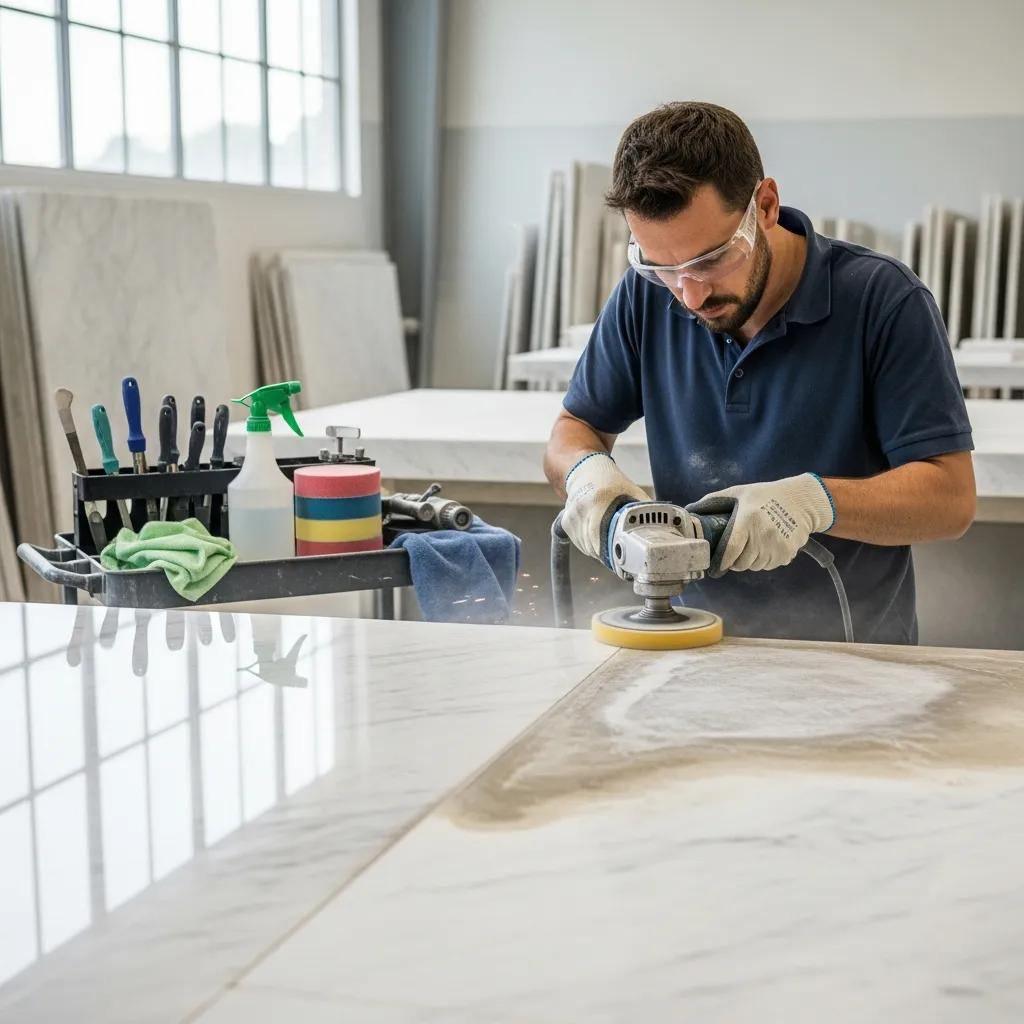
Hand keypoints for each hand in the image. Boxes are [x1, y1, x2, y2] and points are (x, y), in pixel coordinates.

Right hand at [561, 452, 648, 559]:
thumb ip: (645, 511)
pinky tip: (598, 534)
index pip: (601, 536)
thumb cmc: (610, 482)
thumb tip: (662, 529)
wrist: (586, 472)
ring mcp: (572, 517)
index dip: (613, 552)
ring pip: (588, 548)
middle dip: (610, 552)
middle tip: (623, 552)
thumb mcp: (632, 492)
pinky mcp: (566, 524)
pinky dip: (591, 545)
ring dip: (601, 549)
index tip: (624, 560)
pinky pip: (582, 544)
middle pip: (595, 545)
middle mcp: (581, 509)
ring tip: (610, 538)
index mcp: (598, 500)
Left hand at [687, 473, 833, 573]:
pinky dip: (765, 560)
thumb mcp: (739, 492)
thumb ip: (713, 501)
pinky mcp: (787, 554)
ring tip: (752, 545)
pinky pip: (769, 565)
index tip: (716, 564)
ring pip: (755, 566)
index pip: (730, 551)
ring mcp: (776, 546)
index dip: (721, 562)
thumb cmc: (765, 496)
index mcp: (747, 520)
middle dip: (735, 560)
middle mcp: (762, 536)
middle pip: (741, 563)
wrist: (802, 501)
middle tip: (736, 549)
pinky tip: (766, 546)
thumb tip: (689, 510)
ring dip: (750, 561)